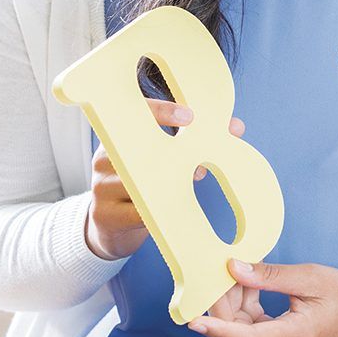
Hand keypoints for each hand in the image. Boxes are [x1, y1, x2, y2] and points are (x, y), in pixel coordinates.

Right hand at [85, 100, 244, 260]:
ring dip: (172, 181)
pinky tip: (177, 207)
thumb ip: (197, 139)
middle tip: (203, 159)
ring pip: (139, 181)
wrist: (111, 225)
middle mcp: (107, 158)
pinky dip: (161, 209)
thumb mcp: (165, 158)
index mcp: (122, 136)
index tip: (189, 116)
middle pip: (139, 147)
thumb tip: (236, 126)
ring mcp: (102, 186)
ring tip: (197, 177)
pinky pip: (137, 211)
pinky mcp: (105, 215)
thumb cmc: (146, 181)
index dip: (161, 111)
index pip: (135, 114)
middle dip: (176, 151)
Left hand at [188, 259, 337, 336]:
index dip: (219, 330)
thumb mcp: (309, 277)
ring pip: (244, 331)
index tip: (195, 321)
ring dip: (236, 304)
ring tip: (240, 275)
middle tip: (221, 273)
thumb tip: (234, 269)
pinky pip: (253, 330)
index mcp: (296, 336)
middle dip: (226, 304)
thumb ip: (269, 276)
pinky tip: (250, 287)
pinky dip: (247, 308)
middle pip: (241, 333)